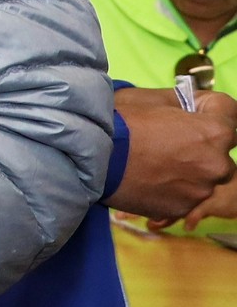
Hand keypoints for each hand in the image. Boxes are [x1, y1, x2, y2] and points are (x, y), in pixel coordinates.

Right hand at [108, 87, 236, 222]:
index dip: (206, 106)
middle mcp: (217, 163)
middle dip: (200, 144)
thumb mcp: (150, 98)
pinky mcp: (181, 208)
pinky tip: (148, 179)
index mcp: (214, 132)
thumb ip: (182, 101)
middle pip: (220, 150)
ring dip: (187, 169)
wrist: (85, 158)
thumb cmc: (117, 123)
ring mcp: (200, 190)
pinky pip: (185, 196)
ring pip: (203, 176)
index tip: (188, 109)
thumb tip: (191, 106)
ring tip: (154, 164)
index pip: (229, 111)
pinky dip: (172, 189)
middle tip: (167, 140)